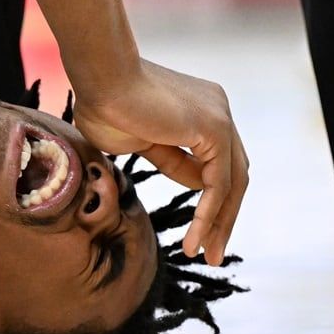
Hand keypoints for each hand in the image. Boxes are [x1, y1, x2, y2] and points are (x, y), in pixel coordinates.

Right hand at [72, 59, 248, 265]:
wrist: (99, 78)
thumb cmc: (103, 104)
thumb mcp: (140, 142)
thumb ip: (169, 158)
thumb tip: (193, 181)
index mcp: (202, 112)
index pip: (218, 165)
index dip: (209, 202)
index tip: (196, 233)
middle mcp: (218, 111)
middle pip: (233, 175)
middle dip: (223, 217)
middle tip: (210, 252)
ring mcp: (220, 118)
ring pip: (232, 183)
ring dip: (220, 223)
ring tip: (206, 255)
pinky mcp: (214, 129)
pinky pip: (218, 184)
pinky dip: (208, 215)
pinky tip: (195, 240)